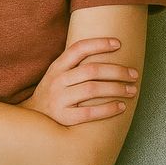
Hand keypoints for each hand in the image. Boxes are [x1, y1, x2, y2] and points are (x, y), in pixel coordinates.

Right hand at [21, 37, 138, 125]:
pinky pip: (90, 112)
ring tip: (132, 90)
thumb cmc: (51, 95)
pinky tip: (121, 106)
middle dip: (117, 71)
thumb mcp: (55, 76)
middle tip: (134, 74)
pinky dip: (108, 109)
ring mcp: (59, 99)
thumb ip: (74, 66)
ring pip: (92, 90)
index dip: (99, 44)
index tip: (118, 43)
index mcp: (56, 67)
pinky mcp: (64, 118)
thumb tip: (104, 53)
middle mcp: (57, 81)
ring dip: (116, 88)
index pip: (78, 49)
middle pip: (91, 70)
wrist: (31, 121)